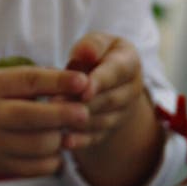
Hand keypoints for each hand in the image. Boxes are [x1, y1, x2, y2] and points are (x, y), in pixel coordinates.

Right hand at [0, 65, 89, 177]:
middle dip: (64, 115)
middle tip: (84, 114)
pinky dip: (53, 161)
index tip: (83, 81)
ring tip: (67, 134)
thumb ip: (36, 80)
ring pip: (39, 145)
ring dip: (60, 140)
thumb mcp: (3, 81)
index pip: (29, 82)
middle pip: (33, 118)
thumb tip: (80, 82)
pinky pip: (35, 168)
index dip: (58, 82)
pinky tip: (57, 152)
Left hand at [61, 32, 144, 151]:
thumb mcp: (95, 43)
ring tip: (54, 120)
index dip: (100, 82)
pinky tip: (64, 142)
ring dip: (79, 121)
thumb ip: (90, 46)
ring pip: (102, 120)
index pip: (116, 72)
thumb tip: (85, 53)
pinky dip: (80, 141)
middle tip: (55, 103)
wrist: (102, 79)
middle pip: (109, 100)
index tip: (83, 90)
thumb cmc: (95, 54)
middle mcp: (132, 90)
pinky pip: (97, 138)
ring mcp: (123, 113)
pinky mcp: (110, 130)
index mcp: (130, 62)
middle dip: (82, 103)